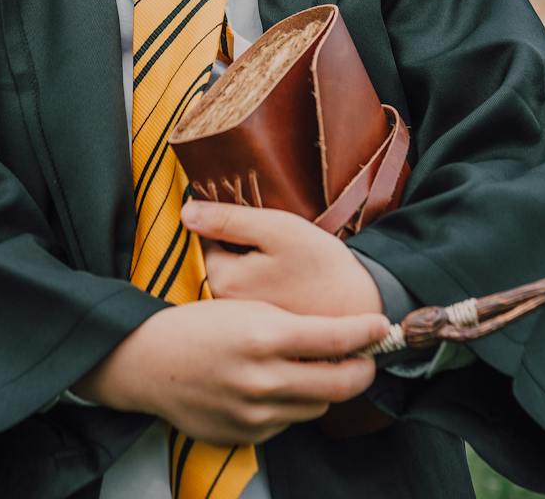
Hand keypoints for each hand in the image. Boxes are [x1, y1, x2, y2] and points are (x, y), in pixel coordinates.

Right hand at [72, 299, 387, 444]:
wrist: (148, 362)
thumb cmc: (198, 323)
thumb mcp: (247, 309)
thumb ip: (296, 326)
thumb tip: (346, 338)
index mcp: (263, 336)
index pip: (337, 339)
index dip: (368, 332)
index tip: (383, 325)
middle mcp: (261, 380)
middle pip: (340, 385)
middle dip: (362, 369)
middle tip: (365, 357)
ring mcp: (253, 413)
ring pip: (317, 406)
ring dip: (323, 388)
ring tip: (311, 366)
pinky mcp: (245, 435)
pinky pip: (287, 421)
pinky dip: (290, 404)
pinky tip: (273, 385)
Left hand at [180, 200, 384, 317]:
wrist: (359, 306)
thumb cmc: (320, 264)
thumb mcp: (277, 229)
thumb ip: (229, 219)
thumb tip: (185, 212)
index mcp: (223, 279)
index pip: (206, 242)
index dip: (231, 229)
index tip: (258, 233)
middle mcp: (222, 308)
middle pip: (215, 266)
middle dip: (235, 253)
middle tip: (274, 255)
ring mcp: (239, 324)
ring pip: (229, 284)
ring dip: (246, 273)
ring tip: (281, 273)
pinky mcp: (257, 332)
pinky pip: (244, 306)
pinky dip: (257, 295)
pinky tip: (284, 292)